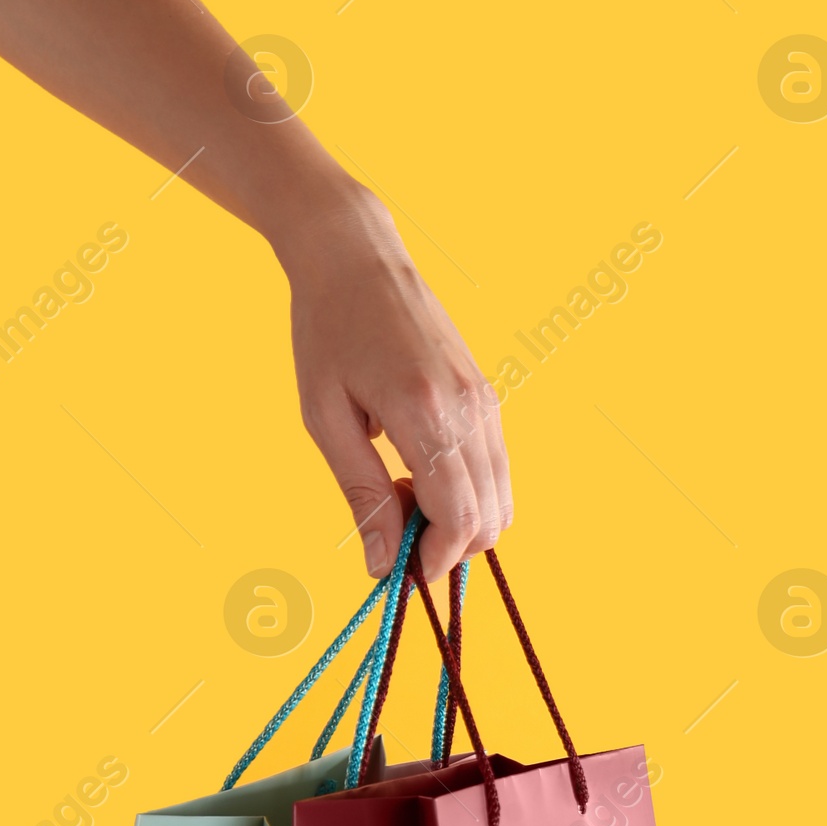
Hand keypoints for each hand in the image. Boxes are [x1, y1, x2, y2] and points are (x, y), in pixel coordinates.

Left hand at [281, 180, 510, 584]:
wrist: (357, 256)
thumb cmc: (327, 332)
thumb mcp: (325, 418)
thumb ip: (361, 494)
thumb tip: (382, 566)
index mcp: (425, 413)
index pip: (459, 518)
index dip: (434, 559)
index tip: (398, 569)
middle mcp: (469, 408)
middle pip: (490, 518)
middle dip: (447, 544)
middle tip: (392, 520)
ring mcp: (486, 400)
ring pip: (501, 499)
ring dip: (457, 519)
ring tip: (400, 488)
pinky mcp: (489, 395)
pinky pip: (495, 469)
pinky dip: (466, 490)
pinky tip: (417, 467)